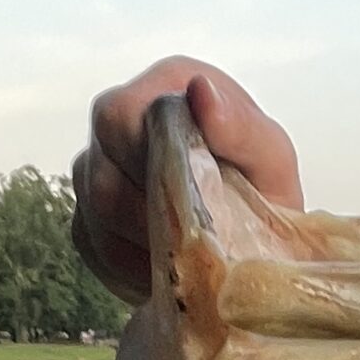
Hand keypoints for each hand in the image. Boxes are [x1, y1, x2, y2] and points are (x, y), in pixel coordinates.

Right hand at [71, 57, 303, 305]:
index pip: (120, 119)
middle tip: (191, 244)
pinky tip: (164, 270)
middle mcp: (117, 120)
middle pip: (100, 175)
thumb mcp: (270, 158)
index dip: (148, 168)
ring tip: (183, 260)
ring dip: (140, 248)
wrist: (255, 235)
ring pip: (94, 216)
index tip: (192, 204)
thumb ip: (241, 125)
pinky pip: (93, 247)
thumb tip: (201, 92)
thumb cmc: (262, 189)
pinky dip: (129, 268)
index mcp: (162, 89)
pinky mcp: (88, 217)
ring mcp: (94, 169)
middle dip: (148, 219)